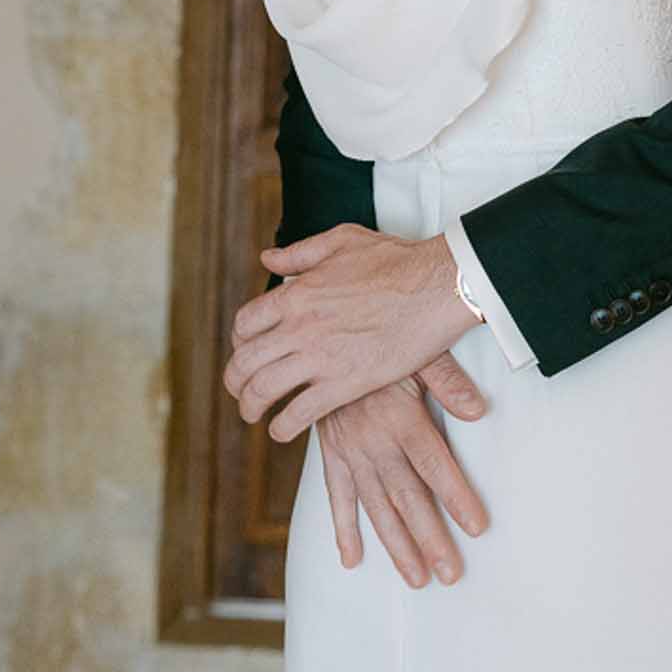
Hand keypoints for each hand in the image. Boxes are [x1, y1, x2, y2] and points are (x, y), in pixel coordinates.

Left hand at [224, 227, 476, 441]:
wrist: (436, 286)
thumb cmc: (397, 260)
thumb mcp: (343, 241)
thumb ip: (301, 253)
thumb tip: (268, 259)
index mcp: (297, 294)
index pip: (245, 324)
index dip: (239, 340)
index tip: (246, 349)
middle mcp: (300, 327)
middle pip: (245, 361)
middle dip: (235, 381)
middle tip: (239, 390)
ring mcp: (320, 357)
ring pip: (264, 390)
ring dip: (251, 407)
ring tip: (253, 414)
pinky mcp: (345, 383)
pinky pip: (299, 413)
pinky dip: (283, 426)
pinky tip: (281, 430)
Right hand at [319, 355, 490, 587]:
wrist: (322, 336)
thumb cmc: (382, 343)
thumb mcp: (418, 351)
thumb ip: (447, 380)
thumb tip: (478, 410)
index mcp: (401, 416)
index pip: (434, 465)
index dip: (456, 497)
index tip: (477, 528)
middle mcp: (374, 440)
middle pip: (408, 497)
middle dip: (430, 538)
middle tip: (450, 574)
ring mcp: (350, 451)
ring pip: (376, 506)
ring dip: (396, 545)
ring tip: (416, 578)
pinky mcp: (330, 453)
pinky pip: (336, 496)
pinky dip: (342, 528)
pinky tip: (352, 559)